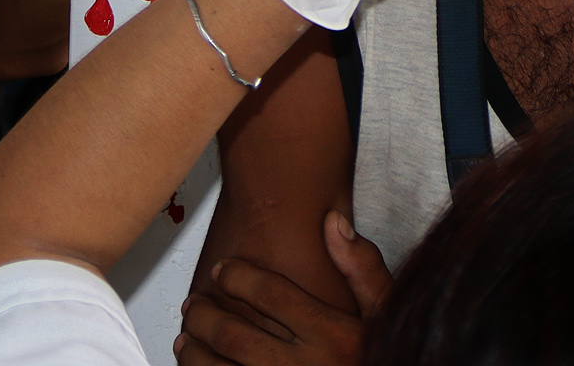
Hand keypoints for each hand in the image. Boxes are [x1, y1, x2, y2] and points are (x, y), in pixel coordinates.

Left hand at [177, 214, 390, 365]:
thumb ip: (363, 269)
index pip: (270, 294)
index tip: (222, 270)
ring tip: (188, 339)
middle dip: (205, 315)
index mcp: (333, 336)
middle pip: (234, 336)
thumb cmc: (384, 353)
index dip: (237, 277)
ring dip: (196, 354)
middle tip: (195, 304)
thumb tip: (333, 222)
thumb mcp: (385, 313)